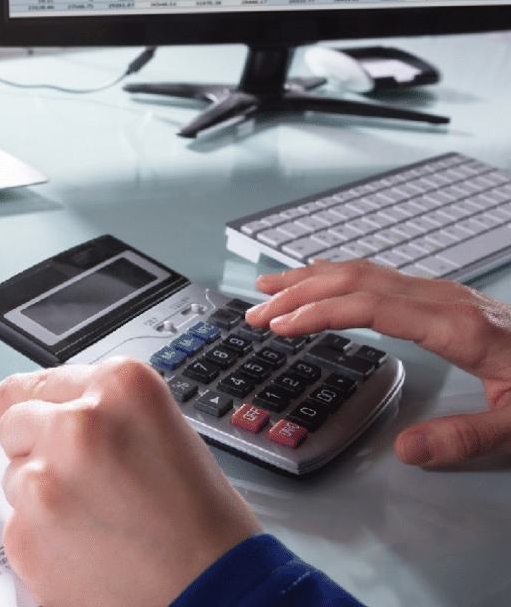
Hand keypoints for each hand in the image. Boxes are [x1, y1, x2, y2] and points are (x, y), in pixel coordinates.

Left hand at [0, 359, 260, 606]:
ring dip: (43, 495)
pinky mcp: (25, 533)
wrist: (215, 595)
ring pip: (15, 477)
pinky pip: (16, 525)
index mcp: (119, 389)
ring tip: (101, 523)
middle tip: (83, 484)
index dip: (19, 394)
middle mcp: (77, 425)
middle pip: (17, 423)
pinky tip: (89, 551)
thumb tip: (50, 412)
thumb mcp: (166, 435)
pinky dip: (43, 539)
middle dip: (38, 448)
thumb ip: (107, 415)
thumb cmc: (205, 525)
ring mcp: (45, 479)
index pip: (43, 380)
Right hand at [246, 259, 510, 466]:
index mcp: (457, 326)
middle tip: (255, 311)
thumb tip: (407, 448)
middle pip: (358, 280)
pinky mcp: (445, 299)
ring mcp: (445, 294)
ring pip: (366, 271)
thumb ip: (465, 437)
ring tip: (269, 288)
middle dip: (300, 293)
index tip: (279, 325)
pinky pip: (379, 276)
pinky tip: (322, 282)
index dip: (318, 312)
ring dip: (313, 278)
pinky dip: (338, 276)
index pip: (370, 306)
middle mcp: (446, 300)